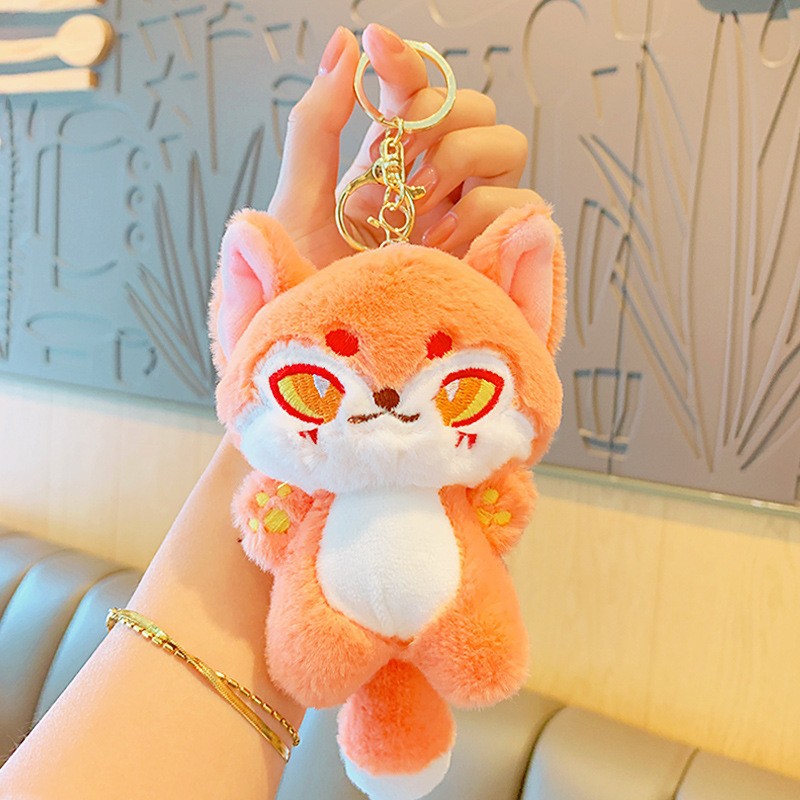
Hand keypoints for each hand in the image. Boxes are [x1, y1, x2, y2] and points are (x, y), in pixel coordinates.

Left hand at [269, 23, 541, 265]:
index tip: (375, 45)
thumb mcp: (297, 204)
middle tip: (394, 161)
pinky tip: (440, 244)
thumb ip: (316, 125)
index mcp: (390, 169)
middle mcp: (435, 188)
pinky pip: (524, 203)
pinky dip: (482, 213)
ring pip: (507, 146)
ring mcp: (468, 222)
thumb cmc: (304, 291)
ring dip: (459, 162)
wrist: (329, 360)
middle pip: (473, 108)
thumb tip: (343, 44)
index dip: (404, 64)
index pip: (414, 97)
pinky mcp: (498, 257)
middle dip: (437, 116)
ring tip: (412, 211)